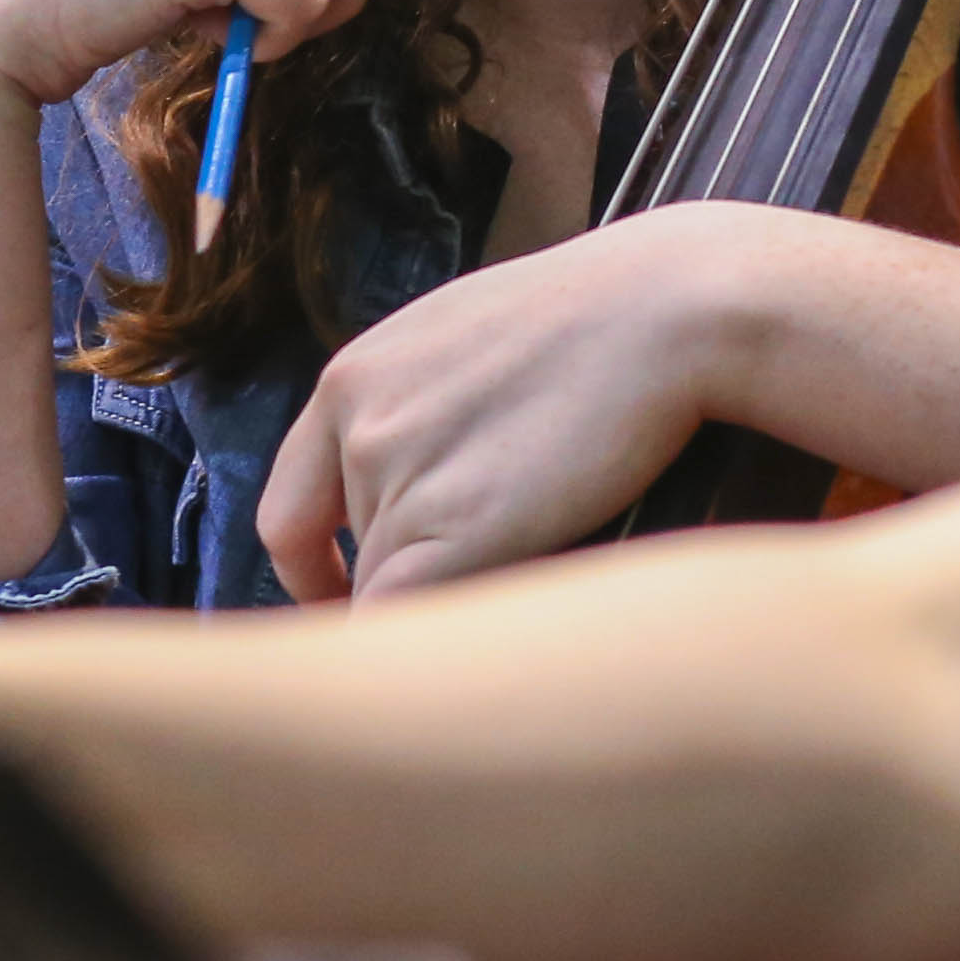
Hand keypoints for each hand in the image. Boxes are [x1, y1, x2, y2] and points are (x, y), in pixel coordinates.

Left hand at [258, 203, 795, 600]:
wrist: (666, 308)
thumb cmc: (599, 321)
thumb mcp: (471, 340)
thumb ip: (421, 411)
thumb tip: (423, 493)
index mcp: (351, 380)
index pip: (293, 509)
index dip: (321, 569)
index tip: (357, 599)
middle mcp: (357, 428)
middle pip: (349, 561)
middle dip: (396, 593)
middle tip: (454, 621)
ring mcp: (399, 478)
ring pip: (388, 599)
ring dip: (444, 614)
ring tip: (523, 594)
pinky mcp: (455, 530)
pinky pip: (411, 623)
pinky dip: (445, 652)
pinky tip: (501, 645)